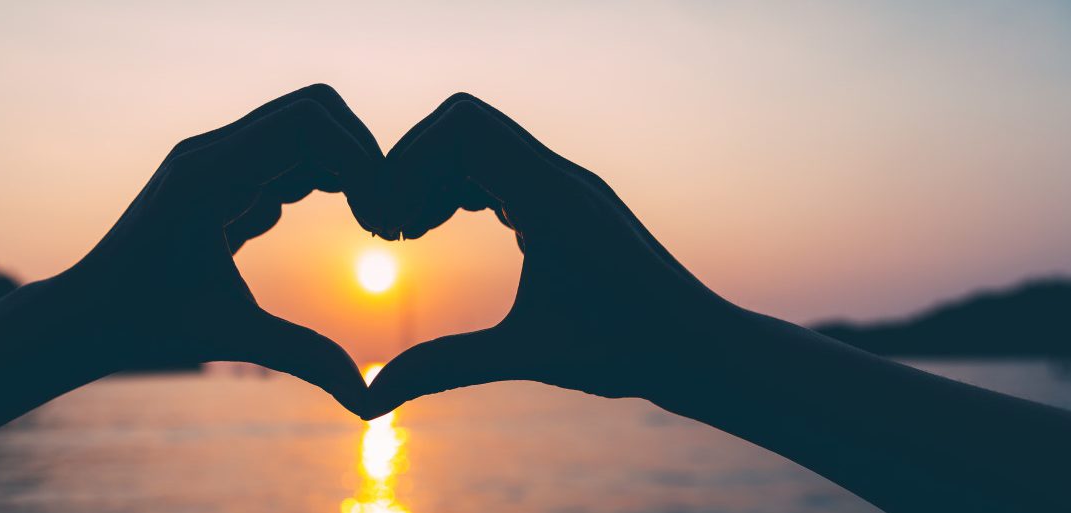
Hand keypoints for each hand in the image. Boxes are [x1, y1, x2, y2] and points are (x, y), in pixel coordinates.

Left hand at [57, 84, 379, 414]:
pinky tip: (346, 222)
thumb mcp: (233, 337)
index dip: (361, 162)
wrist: (86, 316)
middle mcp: (212, 151)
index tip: (381, 225)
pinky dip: (328, 178)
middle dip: (363, 156)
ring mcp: (217, 157)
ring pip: (306, 126)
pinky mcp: (224, 173)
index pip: (308, 124)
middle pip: (315, 109)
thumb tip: (369, 405)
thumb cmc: (147, 326)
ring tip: (374, 224)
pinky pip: (290, 152)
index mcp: (209, 174)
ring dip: (348, 167)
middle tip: (385, 220)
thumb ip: (305, 358)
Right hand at [363, 94, 745, 416]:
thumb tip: (370, 403)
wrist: (701, 348)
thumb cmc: (628, 352)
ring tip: (410, 234)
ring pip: (482, 140)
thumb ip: (445, 367)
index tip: (391, 231)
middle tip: (391, 232)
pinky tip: (445, 229)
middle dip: (414, 168)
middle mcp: (560, 175)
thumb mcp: (527, 355)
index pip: (462, 127)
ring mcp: (566, 183)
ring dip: (437, 176)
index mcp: (551, 197)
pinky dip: (463, 185)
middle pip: (462, 123)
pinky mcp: (568, 198)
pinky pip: (501, 164)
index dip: (409, 165)